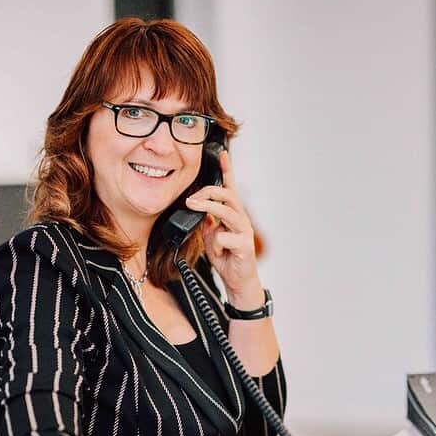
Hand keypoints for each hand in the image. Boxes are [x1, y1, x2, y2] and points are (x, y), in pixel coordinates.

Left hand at [185, 151, 262, 306]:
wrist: (238, 282)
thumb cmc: (226, 257)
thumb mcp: (211, 237)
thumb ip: (207, 222)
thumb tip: (200, 210)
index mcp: (232, 215)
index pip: (230, 189)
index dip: (227, 171)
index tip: (222, 154)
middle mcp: (241, 219)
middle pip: (228, 196)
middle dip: (208, 191)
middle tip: (190, 197)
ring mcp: (244, 232)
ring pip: (228, 212)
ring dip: (208, 207)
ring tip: (193, 206)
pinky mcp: (244, 246)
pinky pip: (226, 237)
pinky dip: (216, 243)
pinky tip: (217, 251)